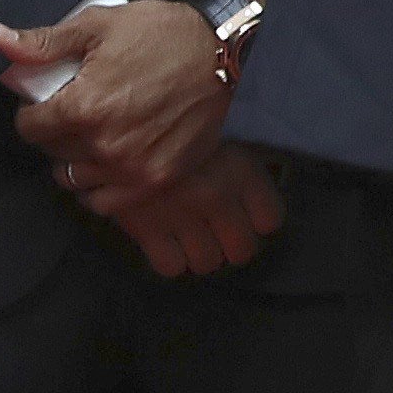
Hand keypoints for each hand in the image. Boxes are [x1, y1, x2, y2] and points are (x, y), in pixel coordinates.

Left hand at [0, 0, 230, 198]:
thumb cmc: (166, 35)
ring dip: (77, 160)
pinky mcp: (157, 180)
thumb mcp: (102, 25)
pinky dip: (100, 187)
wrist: (232, 55)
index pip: (29, 126)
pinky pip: (105, 202)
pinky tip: (110, 164)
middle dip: (58, 132)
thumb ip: (45, 42)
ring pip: (74, 179)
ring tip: (96, 138)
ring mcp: (131, 167)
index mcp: (83, 106)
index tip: (52, 101)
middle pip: (52, 152)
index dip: (35, 111)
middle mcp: (103, 143)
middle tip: (81, 113)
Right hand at [93, 142, 285, 281]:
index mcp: (240, 170)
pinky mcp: (146, 229)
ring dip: (202, 254)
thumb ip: (244, 175)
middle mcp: (216, 196)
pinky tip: (168, 243)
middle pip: (243, 250)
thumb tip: (259, 210)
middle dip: (233, 244)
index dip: (259, 221)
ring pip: (208, 263)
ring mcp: (181, 215)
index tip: (248, 215)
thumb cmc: (179, 132)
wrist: (121, 125)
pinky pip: (172, 267)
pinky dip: (172, 260)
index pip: (271, 220)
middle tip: (220, 232)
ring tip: (192, 236)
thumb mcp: (223, 141)